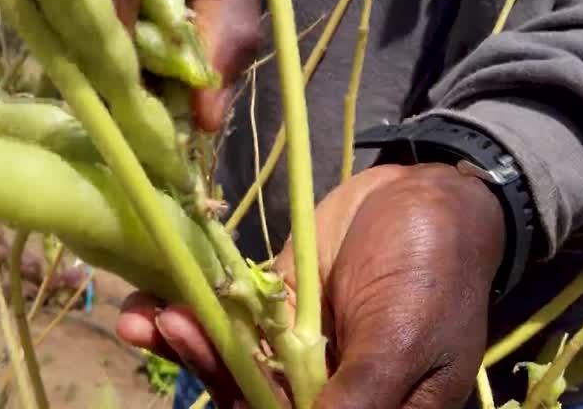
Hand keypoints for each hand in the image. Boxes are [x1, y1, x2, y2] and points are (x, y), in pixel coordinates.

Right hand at [0, 0, 260, 130]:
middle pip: (70, 45)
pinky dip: (65, 18)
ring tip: (134, 22)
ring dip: (89, 47)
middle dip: (117, 75)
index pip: (107, 43)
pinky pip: (28, 5)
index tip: (168, 127)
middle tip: (159, 79)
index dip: (140, 92)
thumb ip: (228, 26)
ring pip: (45, 30)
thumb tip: (203, 122)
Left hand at [117, 164, 506, 407]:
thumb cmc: (435, 271)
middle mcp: (329, 390)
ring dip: (190, 344)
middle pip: (256, 399)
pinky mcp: (277, 306)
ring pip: (235, 361)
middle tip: (172, 328)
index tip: (223, 386)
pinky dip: (195, 314)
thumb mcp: (404, 338)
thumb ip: (359, 393)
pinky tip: (151, 305)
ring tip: (147, 319)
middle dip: (210, 368)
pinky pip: (231, 319)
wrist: (429, 194)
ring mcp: (299, 348)